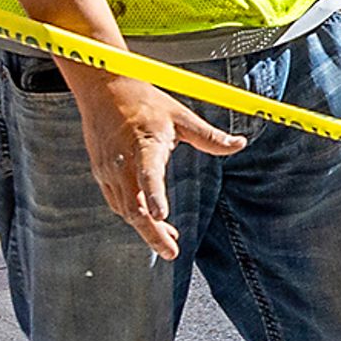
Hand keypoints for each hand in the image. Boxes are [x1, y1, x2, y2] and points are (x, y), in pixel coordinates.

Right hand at [62, 66, 243, 256]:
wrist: (102, 88)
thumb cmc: (144, 101)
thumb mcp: (180, 116)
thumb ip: (208, 136)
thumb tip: (239, 144)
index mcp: (144, 144)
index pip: (147, 173)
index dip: (153, 194)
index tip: (161, 214)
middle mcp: (121, 161)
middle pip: (133, 205)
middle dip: (152, 232)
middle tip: (172, 252)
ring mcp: (108, 169)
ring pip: (124, 209)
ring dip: (145, 228)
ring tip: (169, 242)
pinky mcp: (101, 173)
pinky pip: (116, 202)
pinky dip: (133, 215)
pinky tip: (151, 221)